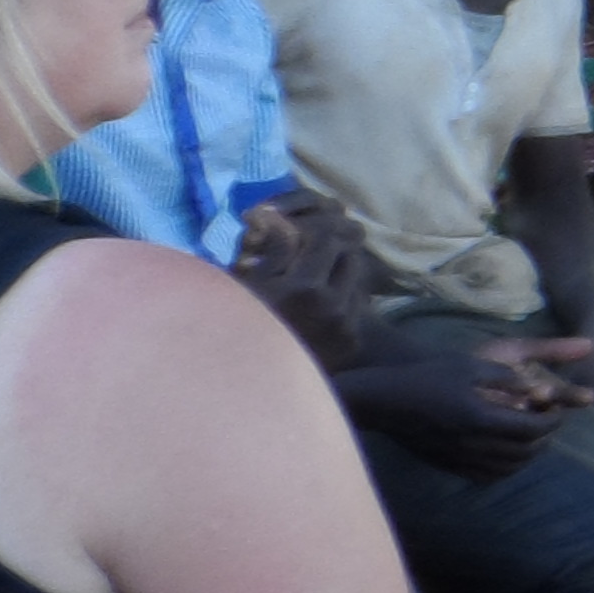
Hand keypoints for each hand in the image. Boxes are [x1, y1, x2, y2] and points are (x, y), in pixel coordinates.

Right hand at [231, 197, 378, 371]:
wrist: (243, 378)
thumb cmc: (235, 321)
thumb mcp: (246, 280)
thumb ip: (271, 246)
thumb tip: (278, 213)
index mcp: (305, 287)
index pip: (329, 239)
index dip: (315, 232)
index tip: (301, 236)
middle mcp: (333, 308)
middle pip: (350, 257)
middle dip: (332, 250)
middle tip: (311, 254)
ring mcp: (345, 328)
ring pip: (357, 281)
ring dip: (340, 274)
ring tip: (315, 279)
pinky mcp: (350, 344)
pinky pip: (357, 307)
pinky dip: (343, 299)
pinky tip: (320, 304)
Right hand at [336, 337, 593, 481]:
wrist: (385, 400)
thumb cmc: (428, 375)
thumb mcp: (470, 365)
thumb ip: (507, 378)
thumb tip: (536, 387)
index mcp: (482, 418)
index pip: (532, 429)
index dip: (552, 421)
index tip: (559, 411)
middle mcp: (473, 445)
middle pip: (524, 452)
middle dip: (545, 439)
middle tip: (550, 423)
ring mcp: (459, 458)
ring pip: (507, 468)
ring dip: (528, 456)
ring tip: (533, 438)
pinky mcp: (447, 464)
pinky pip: (486, 476)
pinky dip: (506, 468)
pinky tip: (508, 455)